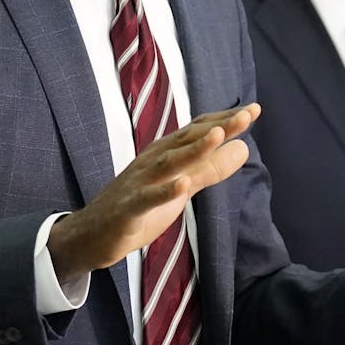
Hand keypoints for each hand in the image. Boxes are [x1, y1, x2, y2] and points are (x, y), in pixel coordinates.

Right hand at [46, 104, 259, 284]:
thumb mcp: (181, 186)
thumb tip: (243, 148)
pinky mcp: (129, 208)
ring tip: (218, 135)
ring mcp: (140, 182)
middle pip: (188, 139)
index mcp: (165, 153)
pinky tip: (183, 185)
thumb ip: (210, 168)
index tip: (254, 110)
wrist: (90, 234)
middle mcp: (153, 160)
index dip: (225, 120)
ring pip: (169, 162)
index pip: (198, 131)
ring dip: (194, 149)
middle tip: (248, 115)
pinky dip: (165, 191)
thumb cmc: (139, 206)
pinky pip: (147, 199)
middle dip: (218, 127)